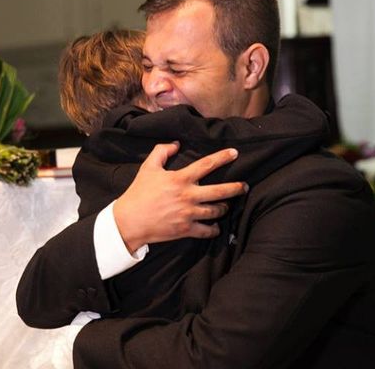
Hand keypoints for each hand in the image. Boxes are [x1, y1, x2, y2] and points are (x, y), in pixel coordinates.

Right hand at [113, 142, 248, 252]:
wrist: (129, 221)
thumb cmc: (138, 193)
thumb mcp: (148, 168)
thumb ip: (161, 152)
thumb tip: (175, 143)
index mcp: (181, 179)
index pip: (207, 164)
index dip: (222, 157)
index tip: (235, 153)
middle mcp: (188, 196)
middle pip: (220, 191)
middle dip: (236, 188)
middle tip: (244, 186)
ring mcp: (188, 214)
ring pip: (215, 211)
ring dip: (224, 208)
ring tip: (228, 206)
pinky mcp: (186, 230)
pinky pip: (206, 231)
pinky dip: (214, 229)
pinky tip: (216, 227)